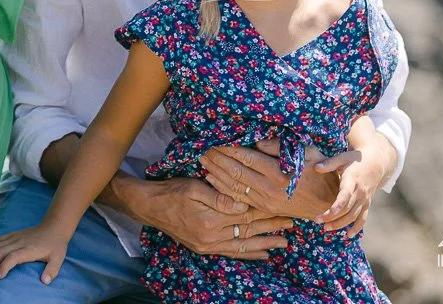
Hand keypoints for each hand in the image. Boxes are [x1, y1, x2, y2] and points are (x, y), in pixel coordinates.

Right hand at [0, 223, 69, 284]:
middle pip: (0, 251)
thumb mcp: (58, 259)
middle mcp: (19, 242)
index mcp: (29, 249)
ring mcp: (14, 237)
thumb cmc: (55, 245)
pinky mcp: (12, 234)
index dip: (4, 266)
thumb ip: (52, 270)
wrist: (54, 227)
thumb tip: (45, 281)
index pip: (13, 257)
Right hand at [124, 176, 292, 257]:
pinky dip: (248, 254)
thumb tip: (244, 203)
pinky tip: (262, 255)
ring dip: (265, 244)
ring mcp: (208, 245)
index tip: (284, 206)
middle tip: (292, 223)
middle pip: (249, 231)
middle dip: (272, 227)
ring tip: (284, 243)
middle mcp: (212, 237)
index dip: (266, 210)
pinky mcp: (205, 248)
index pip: (246, 215)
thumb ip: (220, 197)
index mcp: (211, 219)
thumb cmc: (171, 192)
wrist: (150, 207)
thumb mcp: (194, 188)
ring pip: (243, 245)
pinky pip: (231, 253)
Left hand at [199, 139, 337, 219]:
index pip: (248, 158)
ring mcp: (265, 200)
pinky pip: (238, 198)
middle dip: (217, 158)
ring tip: (202, 159)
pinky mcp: (263, 208)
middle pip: (236, 172)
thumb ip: (281, 147)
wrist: (328, 203)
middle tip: (202, 147)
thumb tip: (257, 141)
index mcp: (280, 173)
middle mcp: (270, 188)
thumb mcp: (308, 153)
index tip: (216, 139)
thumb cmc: (319, 172)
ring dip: (216, 172)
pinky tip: (211, 178)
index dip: (229, 149)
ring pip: (234, 186)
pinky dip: (222, 188)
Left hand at [314, 148, 376, 236]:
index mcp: (353, 180)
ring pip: (353, 216)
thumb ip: (329, 163)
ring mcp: (365, 200)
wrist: (376, 163)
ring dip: (341, 224)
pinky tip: (348, 235)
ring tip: (326, 228)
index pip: (346, 195)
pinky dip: (357, 228)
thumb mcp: (342, 157)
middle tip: (317, 221)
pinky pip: (363, 218)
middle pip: (347, 209)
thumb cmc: (355, 160)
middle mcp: (360, 192)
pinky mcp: (367, 204)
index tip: (329, 212)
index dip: (338, 205)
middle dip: (332, 217)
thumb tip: (316, 168)